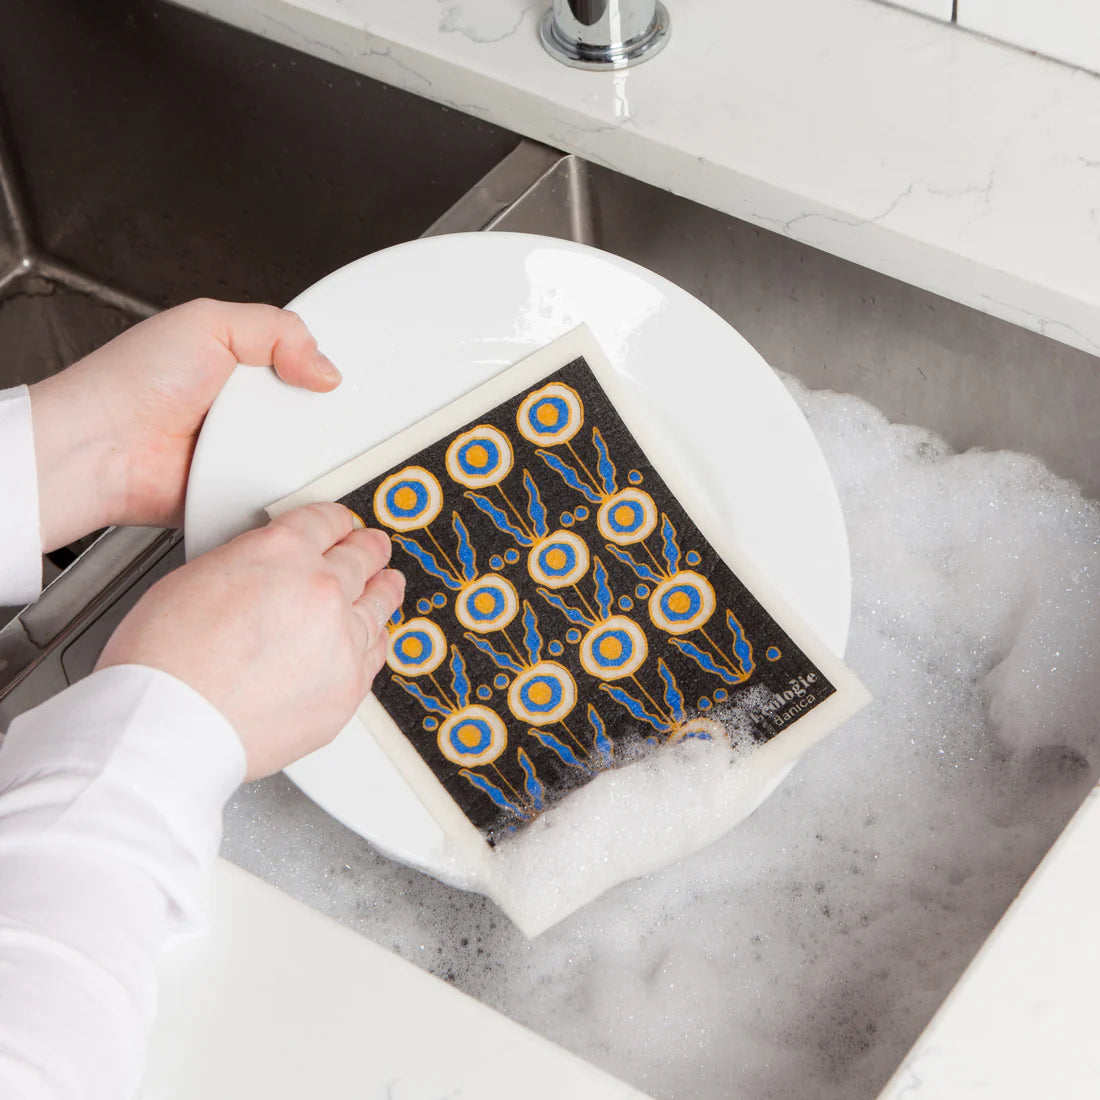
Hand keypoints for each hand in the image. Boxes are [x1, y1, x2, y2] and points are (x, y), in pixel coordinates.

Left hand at [29, 298, 340, 551]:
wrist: (103, 449)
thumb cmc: (132, 383)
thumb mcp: (209, 323)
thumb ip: (276, 329)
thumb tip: (324, 368)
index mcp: (239, 360)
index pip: (302, 359)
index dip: (320, 365)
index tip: (331, 376)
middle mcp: (245, 406)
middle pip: (310, 408)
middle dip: (316, 409)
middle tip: (305, 406)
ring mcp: (246, 449)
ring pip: (304, 451)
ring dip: (303, 448)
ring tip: (286, 437)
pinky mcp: (244, 488)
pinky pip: (285, 488)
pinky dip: (289, 483)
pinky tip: (282, 471)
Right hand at [97, 504, 404, 779]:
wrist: (169, 727)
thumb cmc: (164, 662)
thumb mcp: (196, 577)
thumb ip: (248, 566)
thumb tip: (265, 575)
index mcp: (281, 553)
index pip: (325, 521)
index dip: (334, 521)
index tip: (340, 525)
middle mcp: (321, 591)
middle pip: (361, 558)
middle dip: (366, 550)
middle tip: (373, 548)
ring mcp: (341, 640)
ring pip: (378, 605)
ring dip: (382, 591)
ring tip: (388, 585)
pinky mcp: (348, 688)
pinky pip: (375, 655)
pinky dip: (376, 640)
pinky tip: (376, 637)